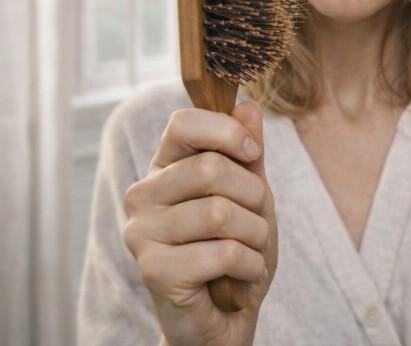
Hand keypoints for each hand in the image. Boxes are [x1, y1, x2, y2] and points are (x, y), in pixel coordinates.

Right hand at [122, 101, 276, 345]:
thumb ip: (247, 153)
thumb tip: (248, 104)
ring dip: (256, 235)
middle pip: (211, 168)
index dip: (227, 132)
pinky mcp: (154, 271)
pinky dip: (250, 265)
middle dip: (254, 196)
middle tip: (256, 221)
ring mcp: (142, 234)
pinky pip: (223, 252)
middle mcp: (142, 197)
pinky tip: (243, 274)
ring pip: (220, 212)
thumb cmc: (235, 250)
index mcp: (163, 169)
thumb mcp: (251, 195)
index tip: (252, 153)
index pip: (184, 122)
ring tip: (251, 250)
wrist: (223, 319)